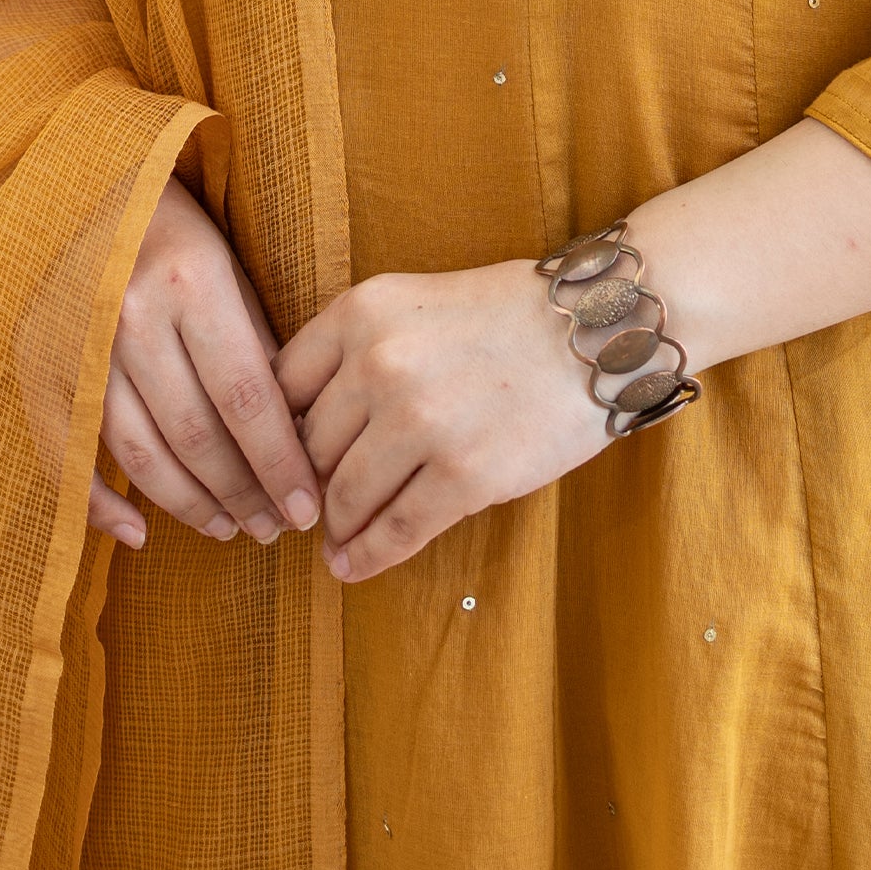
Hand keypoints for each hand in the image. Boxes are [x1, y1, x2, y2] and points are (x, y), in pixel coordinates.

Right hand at [87, 177, 321, 551]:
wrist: (88, 186)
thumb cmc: (180, 233)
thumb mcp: (234, 270)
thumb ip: (258, 349)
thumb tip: (293, 441)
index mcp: (190, 282)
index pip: (247, 398)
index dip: (280, 463)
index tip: (307, 508)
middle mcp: (128, 315)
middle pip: (195, 435)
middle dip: (242, 494)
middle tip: (273, 528)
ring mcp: (77, 344)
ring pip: (139, 453)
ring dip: (188, 505)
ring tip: (227, 527)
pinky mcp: (38, 365)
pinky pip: (67, 453)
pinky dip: (100, 504)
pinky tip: (138, 532)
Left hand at [273, 258, 604, 583]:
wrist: (597, 329)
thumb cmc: (504, 314)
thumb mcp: (411, 302)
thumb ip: (353, 351)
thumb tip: (297, 429)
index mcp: (361, 311)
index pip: (280, 386)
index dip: (274, 432)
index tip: (279, 459)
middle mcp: (379, 364)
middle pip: (308, 447)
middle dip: (308, 483)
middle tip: (308, 507)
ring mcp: (420, 422)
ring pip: (344, 496)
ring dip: (335, 527)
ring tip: (333, 540)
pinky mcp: (464, 476)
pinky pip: (394, 531)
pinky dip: (366, 557)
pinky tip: (352, 566)